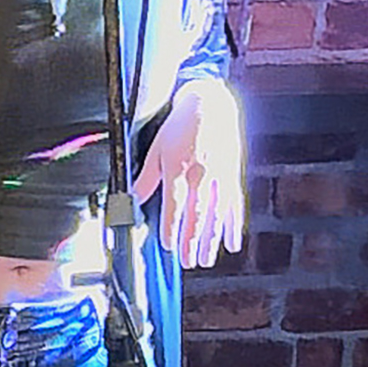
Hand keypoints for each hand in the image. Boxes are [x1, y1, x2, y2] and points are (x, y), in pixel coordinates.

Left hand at [134, 78, 244, 268]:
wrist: (210, 104)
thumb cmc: (179, 126)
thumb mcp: (156, 148)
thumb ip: (146, 177)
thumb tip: (132, 199)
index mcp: (179, 167)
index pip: (175, 205)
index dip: (172, 227)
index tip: (168, 246)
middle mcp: (202, 174)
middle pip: (197, 214)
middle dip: (193, 240)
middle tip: (189, 262)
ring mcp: (221, 176)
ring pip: (218, 214)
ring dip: (212, 239)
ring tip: (206, 259)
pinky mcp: (233, 175)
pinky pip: (235, 205)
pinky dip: (234, 226)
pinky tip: (232, 244)